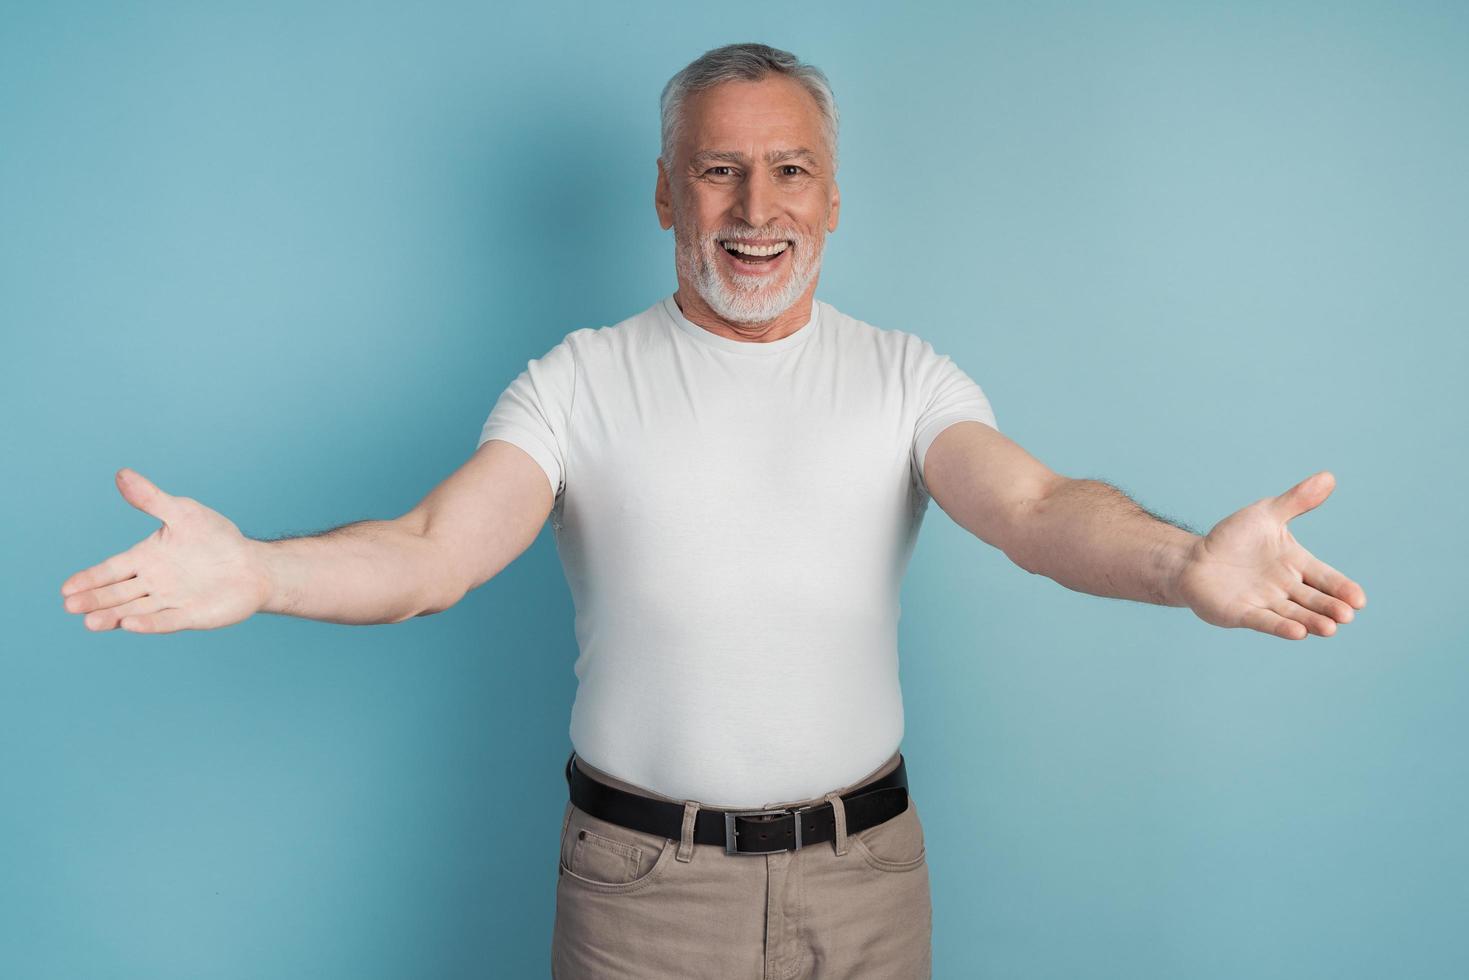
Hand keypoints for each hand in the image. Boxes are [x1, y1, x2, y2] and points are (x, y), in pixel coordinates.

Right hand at [60, 468, 272, 633]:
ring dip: (113, 615)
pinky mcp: (190, 616)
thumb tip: (122, 474)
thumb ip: (152, 499)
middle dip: (94, 599)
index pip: (111, 570)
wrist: (253, 565)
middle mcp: (153, 583)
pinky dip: (149, 623)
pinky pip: (166, 620)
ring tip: (90, 622)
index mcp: (146, 558)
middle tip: (71, 606)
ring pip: (134, 610)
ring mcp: (170, 601)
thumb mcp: (183, 513)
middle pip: (117, 593)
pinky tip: (129, 624)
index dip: (89, 579)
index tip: (66, 588)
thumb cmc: (216, 538)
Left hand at [1172, 470, 1366, 639]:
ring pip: (1295, 614)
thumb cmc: (1232, 538)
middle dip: (1331, 608)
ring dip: (1312, 621)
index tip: (1359, 599)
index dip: (1342, 589)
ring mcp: (1265, 602)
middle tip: (1347, 616)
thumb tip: (1328, 477)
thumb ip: (1296, 501)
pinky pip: (1265, 621)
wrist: (1193, 558)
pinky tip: (1298, 633)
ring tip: (1330, 628)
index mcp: (1296, 565)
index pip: (1326, 578)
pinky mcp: (1243, 614)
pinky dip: (1281, 626)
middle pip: (1314, 600)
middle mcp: (1285, 587)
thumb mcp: (1265, 515)